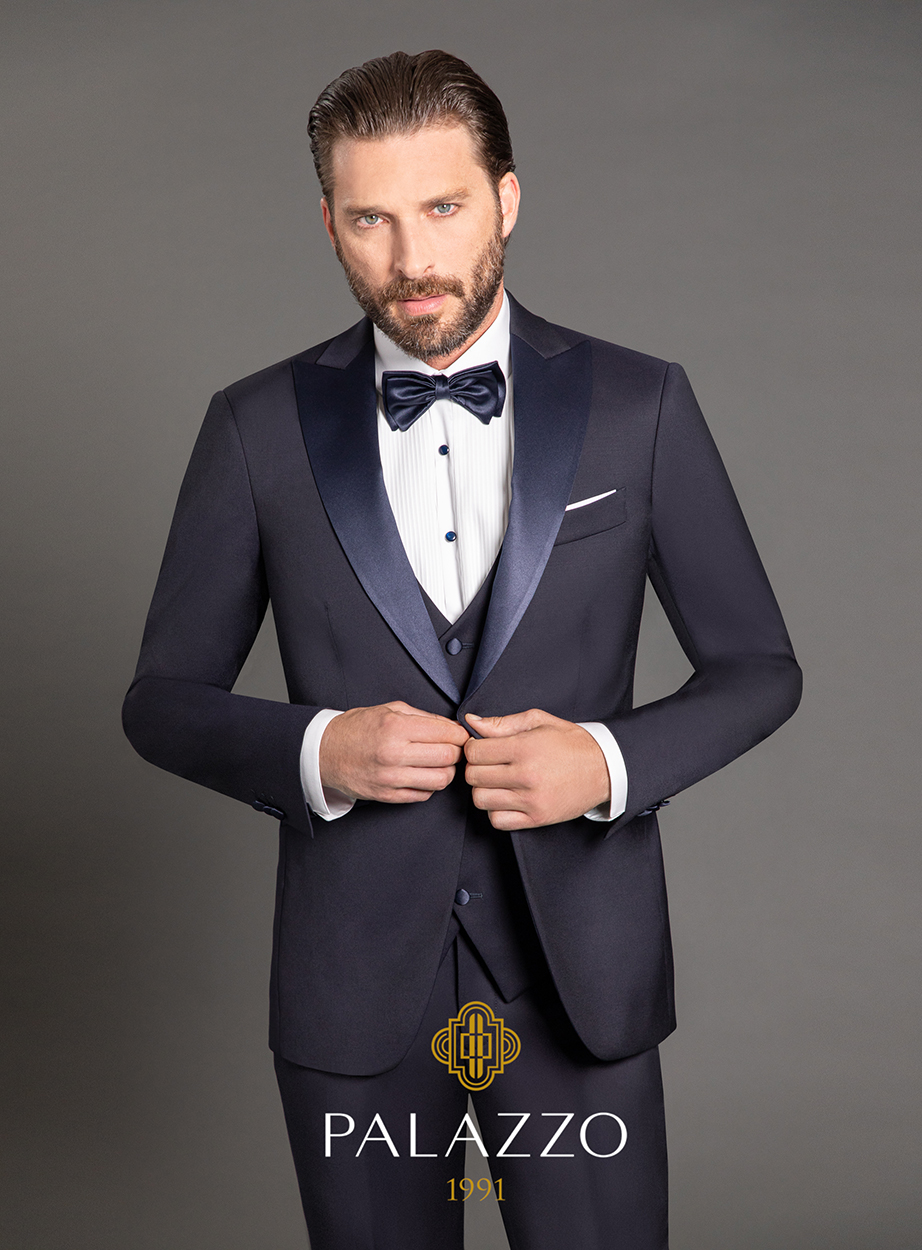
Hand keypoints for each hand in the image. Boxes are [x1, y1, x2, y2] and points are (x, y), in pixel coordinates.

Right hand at [319, 701, 469, 803]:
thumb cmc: (357, 728)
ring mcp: (390, 778)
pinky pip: (424, 794)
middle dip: (456, 751)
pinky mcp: (387, 796)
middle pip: (448, 757)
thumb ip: (424, 717)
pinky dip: (430, 785)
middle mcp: (394, 754)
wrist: (325, 752)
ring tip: (439, 763)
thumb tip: (453, 727)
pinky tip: (423, 774)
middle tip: (452, 748)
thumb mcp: (389, 710)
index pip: (447, 734)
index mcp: (396, 727)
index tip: (460, 734)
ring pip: (441, 779)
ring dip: (446, 771)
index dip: (461, 734)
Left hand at [464, 708, 609, 829]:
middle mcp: (526, 775)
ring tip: (497, 782)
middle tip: (488, 764)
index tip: (482, 747)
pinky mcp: (537, 818)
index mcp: (524, 748)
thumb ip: (502, 722)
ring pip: (481, 799)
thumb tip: (471, 721)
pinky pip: (497, 820)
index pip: (475, 752)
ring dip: (483, 790)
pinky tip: (506, 799)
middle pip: (474, 776)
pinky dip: (495, 811)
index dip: (473, 747)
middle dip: (476, 768)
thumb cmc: (571, 743)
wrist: (604, 768)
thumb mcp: (539, 721)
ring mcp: (531, 800)